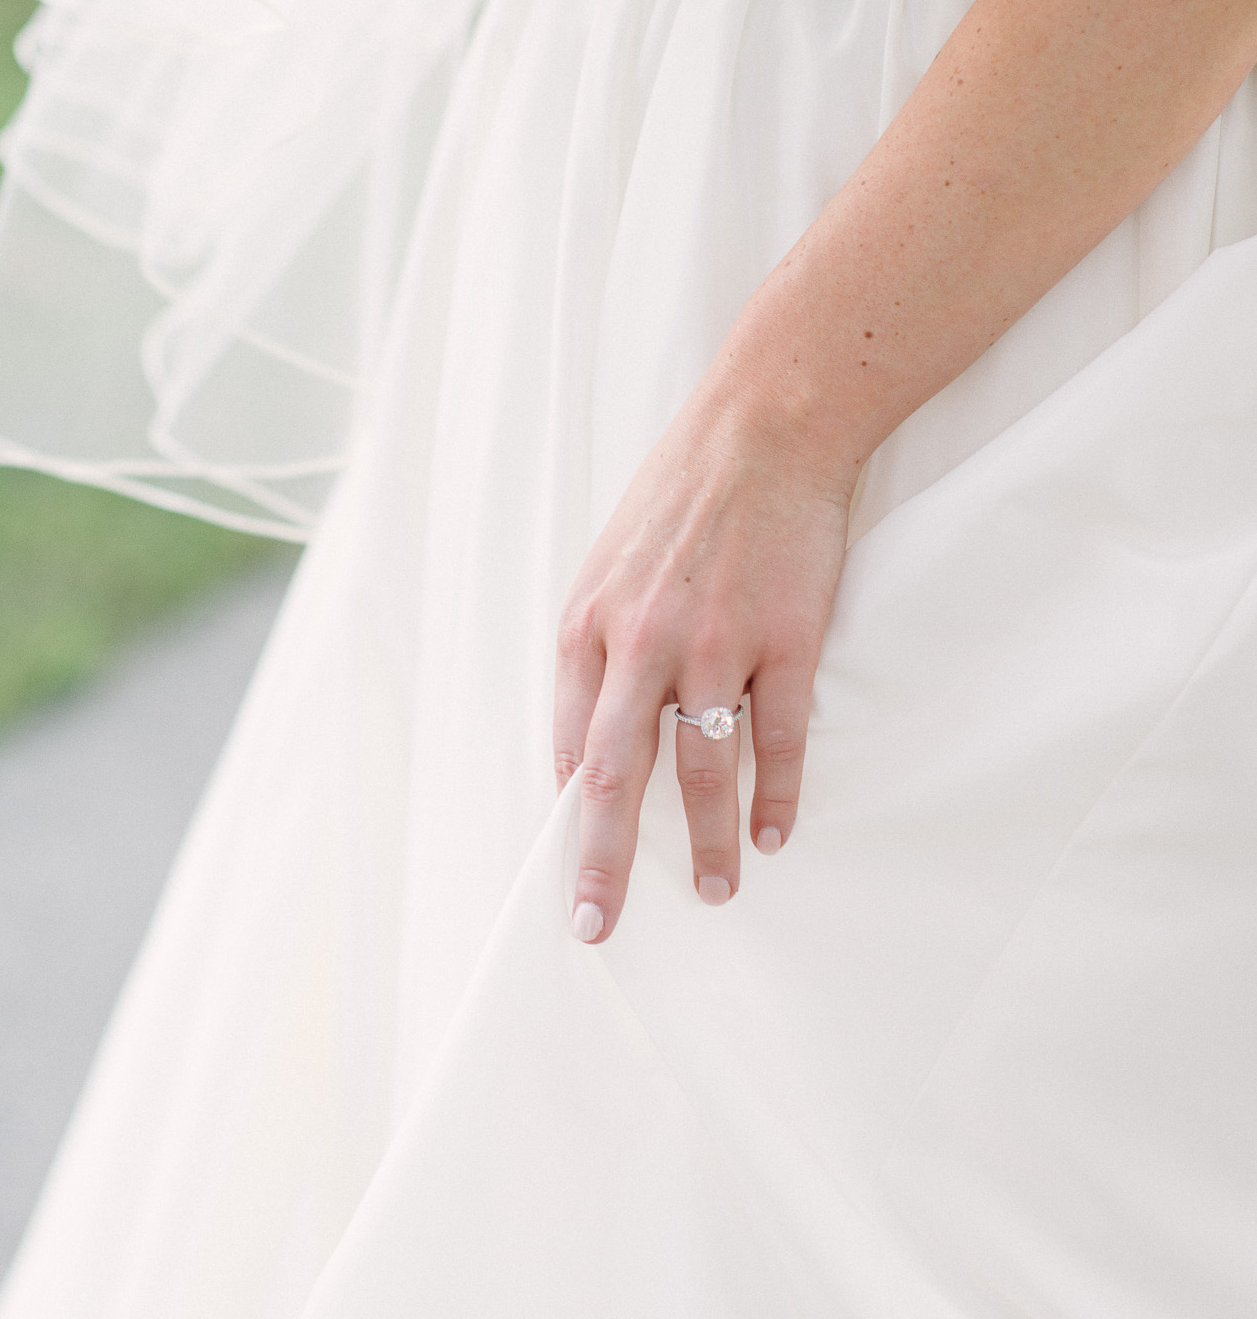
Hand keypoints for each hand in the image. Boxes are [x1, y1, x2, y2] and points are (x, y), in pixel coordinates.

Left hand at [554, 329, 858, 943]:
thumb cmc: (681, 495)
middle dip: (601, 861)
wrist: (765, 429)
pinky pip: (777, 740)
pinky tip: (772, 833)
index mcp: (589, 623)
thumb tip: (585, 741)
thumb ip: (595, 646)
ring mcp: (716, 644)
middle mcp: (642, 642)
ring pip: (703, 772)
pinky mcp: (786, 641)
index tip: (572, 868)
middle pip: (616, 776)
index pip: (570, 742)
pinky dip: (775, 796)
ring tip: (712, 892)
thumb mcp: (609, 563)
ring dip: (705, 845)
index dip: (570, 813)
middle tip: (596, 926)